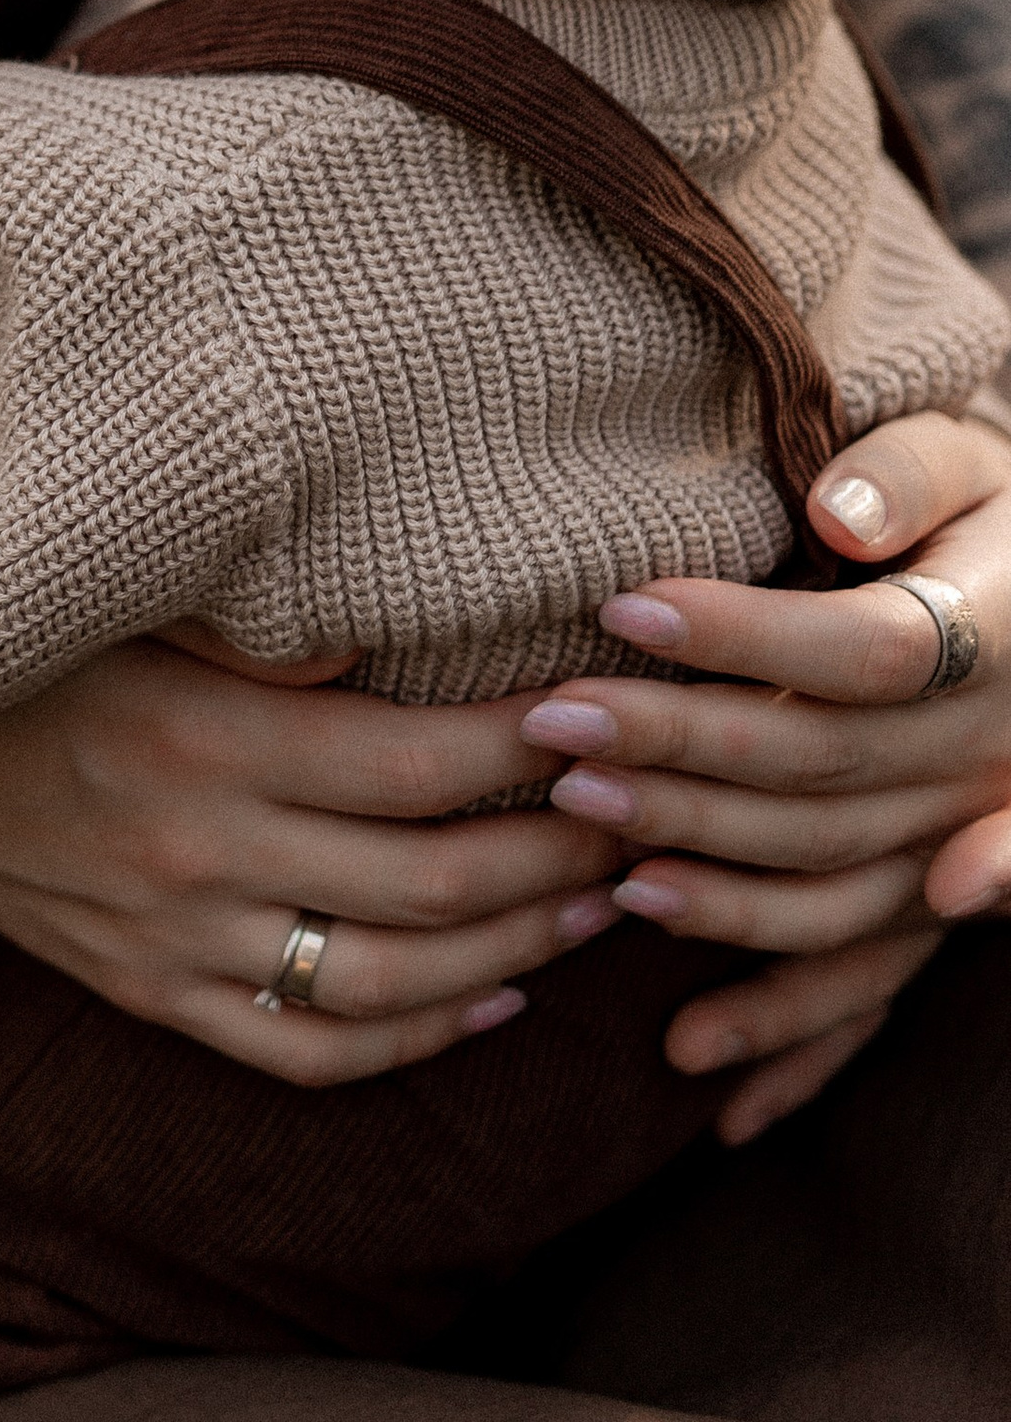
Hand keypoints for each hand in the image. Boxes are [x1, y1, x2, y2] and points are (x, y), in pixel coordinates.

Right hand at [0, 639, 629, 1084]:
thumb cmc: (15, 639)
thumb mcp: (126, 593)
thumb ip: (256, 617)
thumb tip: (386, 629)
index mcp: (202, 736)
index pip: (416, 763)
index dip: (531, 749)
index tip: (604, 713)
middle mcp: (198, 853)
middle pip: (432, 881)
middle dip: (561, 853)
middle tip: (641, 811)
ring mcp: (175, 941)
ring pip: (392, 981)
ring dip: (515, 947)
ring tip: (596, 899)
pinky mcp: (150, 995)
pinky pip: (307, 1050)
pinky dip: (413, 1036)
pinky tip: (488, 995)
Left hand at [515, 407, 1010, 1142]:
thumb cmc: (989, 509)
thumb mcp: (967, 459)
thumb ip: (905, 474)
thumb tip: (833, 516)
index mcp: (993, 632)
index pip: (863, 651)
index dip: (739, 634)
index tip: (616, 604)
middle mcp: (990, 752)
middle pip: (827, 773)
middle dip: (682, 753)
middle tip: (557, 730)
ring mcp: (972, 837)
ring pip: (842, 891)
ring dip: (718, 889)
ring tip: (598, 866)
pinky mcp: (946, 900)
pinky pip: (876, 988)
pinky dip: (792, 1038)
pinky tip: (695, 1064)